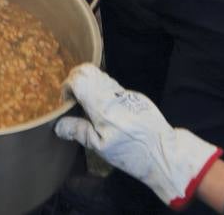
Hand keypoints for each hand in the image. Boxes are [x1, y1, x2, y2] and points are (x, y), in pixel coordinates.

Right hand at [56, 64, 220, 208]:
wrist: (165, 153)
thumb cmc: (131, 153)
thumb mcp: (100, 148)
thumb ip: (78, 131)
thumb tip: (58, 125)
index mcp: (102, 107)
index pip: (77, 79)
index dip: (67, 87)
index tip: (67, 103)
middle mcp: (113, 95)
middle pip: (87, 70)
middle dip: (76, 80)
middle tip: (75, 99)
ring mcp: (126, 93)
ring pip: (100, 75)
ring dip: (89, 84)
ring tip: (90, 106)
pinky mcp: (135, 96)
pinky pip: (113, 86)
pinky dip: (103, 91)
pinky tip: (107, 110)